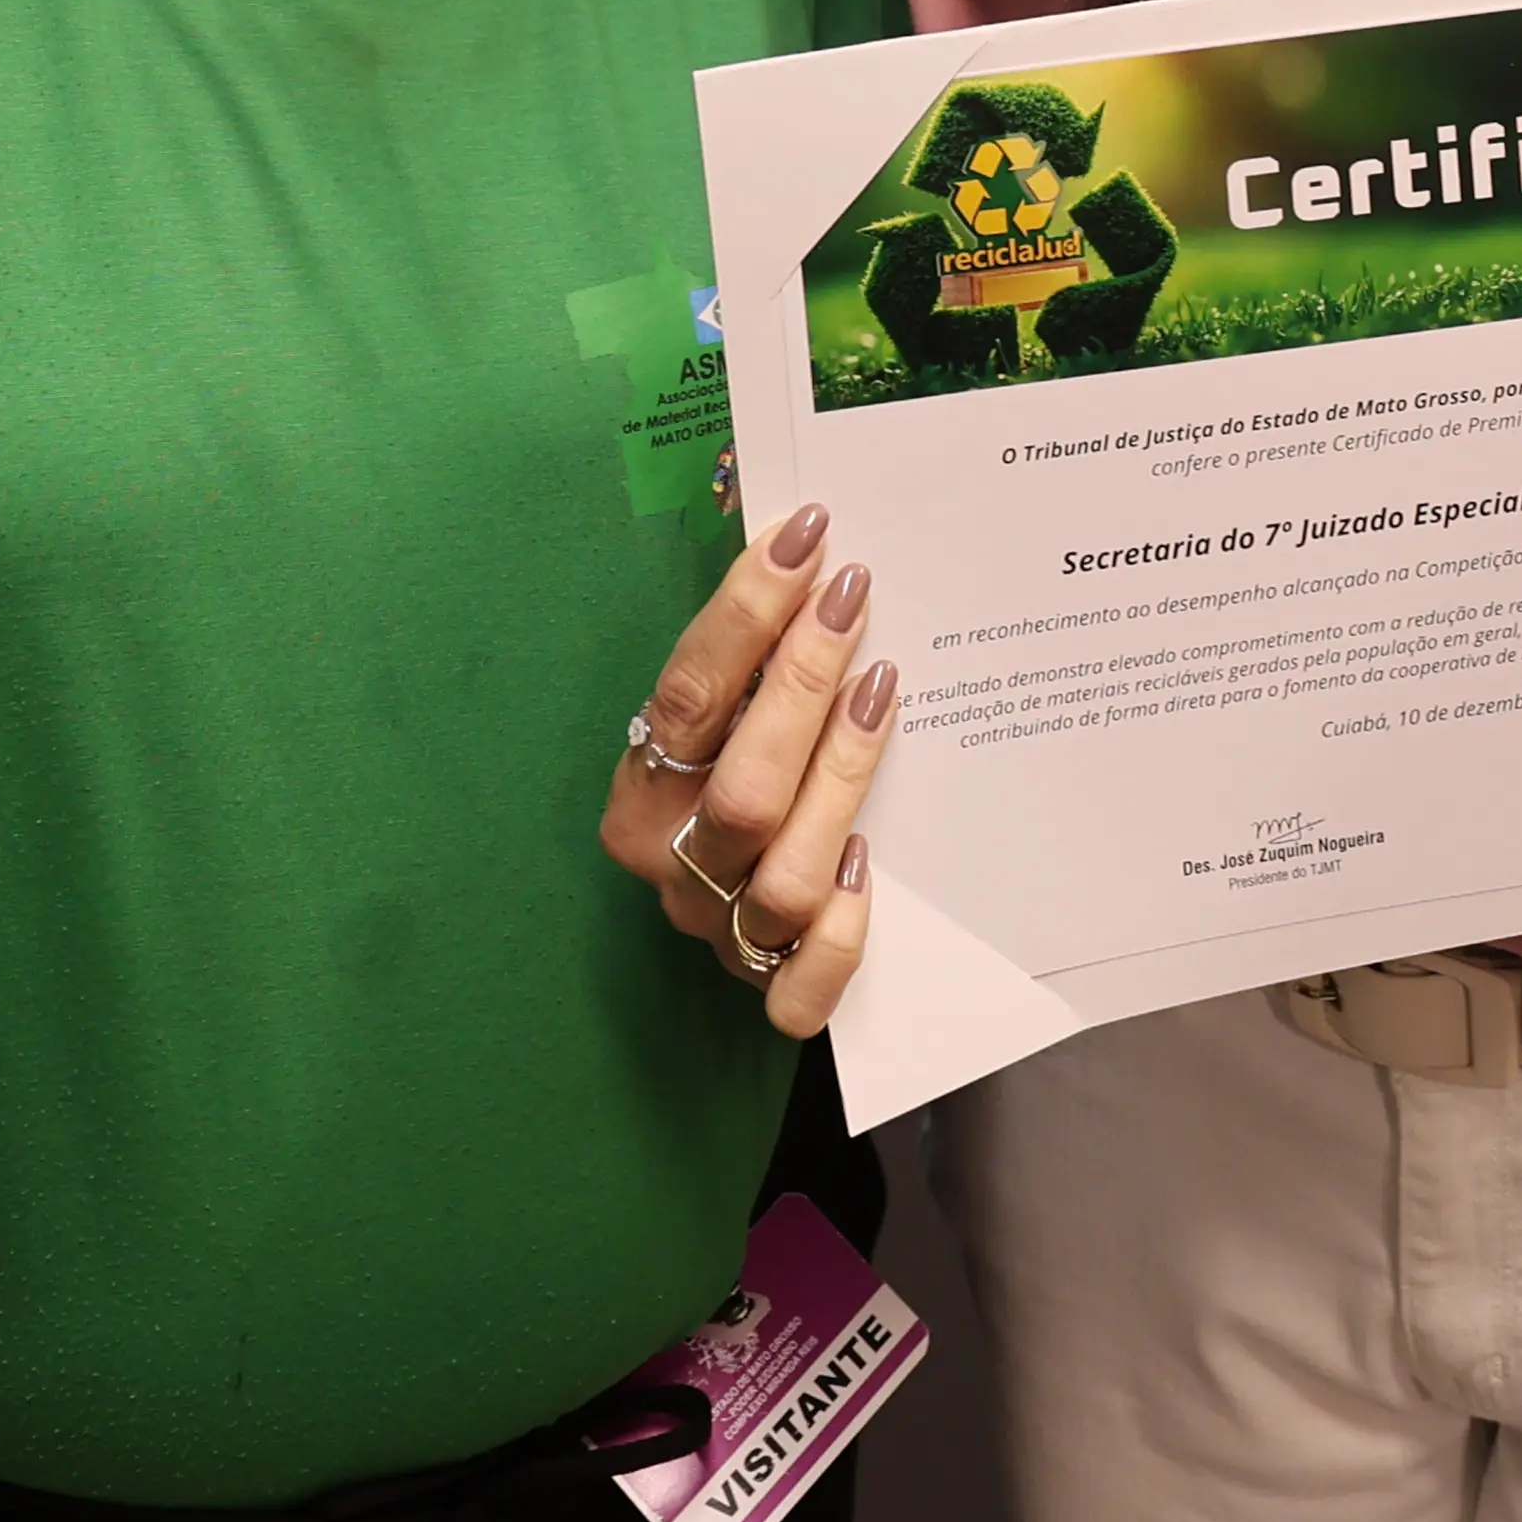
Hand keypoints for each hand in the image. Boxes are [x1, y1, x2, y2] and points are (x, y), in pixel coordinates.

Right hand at [601, 499, 899, 1038]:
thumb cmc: (733, 765)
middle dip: (803, 682)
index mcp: (638, 789)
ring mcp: (715, 930)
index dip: (747, 611)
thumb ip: (744, 653)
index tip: (807, 538)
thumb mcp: (721, 712)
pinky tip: (868, 861)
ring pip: (785, 877)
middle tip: (853, 599)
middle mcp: (666, 864)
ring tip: (883, 692)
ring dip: (842, 779)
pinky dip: (838, 932)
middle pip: (743, 788)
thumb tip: (793, 534)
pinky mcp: (764, 984)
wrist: (728, 891)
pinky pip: (801, 987)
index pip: (688, 695)